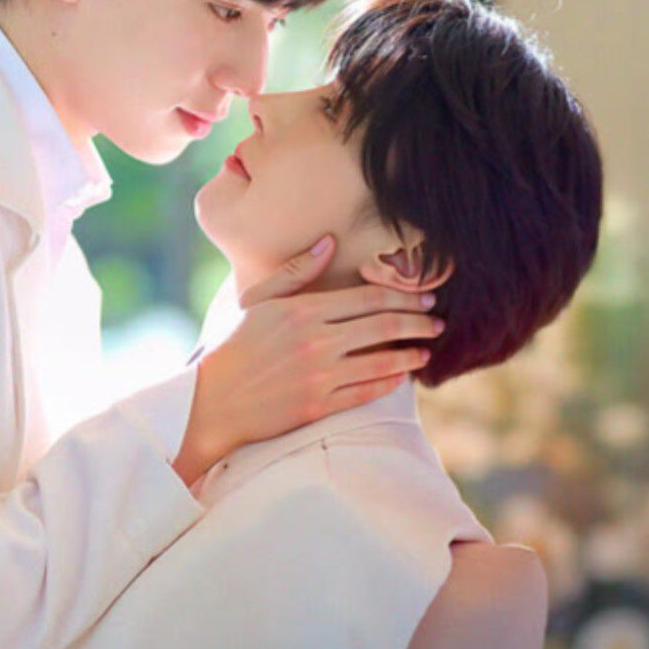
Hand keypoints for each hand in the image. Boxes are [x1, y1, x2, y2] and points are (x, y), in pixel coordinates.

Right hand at [173, 235, 442, 483]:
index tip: (423, 296)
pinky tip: (403, 376)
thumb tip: (328, 242)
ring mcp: (320, 376)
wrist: (210, 401)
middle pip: (383, 327)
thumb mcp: (258, 300)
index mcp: (304, 311)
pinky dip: (389, 383)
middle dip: (417, 322)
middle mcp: (317, 342)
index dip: (403, 296)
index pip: (368, 298)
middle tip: (437, 320)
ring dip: (411, 354)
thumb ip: (296, 272)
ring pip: (381, 362)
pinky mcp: (319, 406)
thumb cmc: (233, 346)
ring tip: (427, 351)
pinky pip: (366, 392)